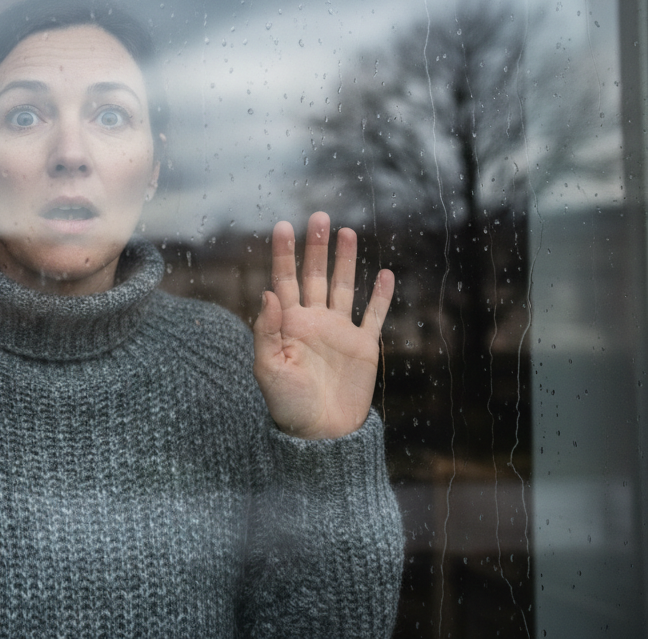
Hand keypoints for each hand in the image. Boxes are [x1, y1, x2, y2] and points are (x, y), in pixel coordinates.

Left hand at [252, 212, 393, 439]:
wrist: (321, 435)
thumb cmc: (288, 405)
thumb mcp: (268, 369)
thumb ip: (267, 330)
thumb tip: (268, 292)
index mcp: (288, 325)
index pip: (284, 280)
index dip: (283, 254)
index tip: (283, 226)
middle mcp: (313, 322)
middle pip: (314, 275)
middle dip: (316, 246)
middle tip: (320, 216)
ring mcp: (339, 332)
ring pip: (342, 287)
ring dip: (345, 260)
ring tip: (347, 231)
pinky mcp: (363, 347)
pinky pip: (373, 316)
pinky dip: (379, 296)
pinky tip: (384, 273)